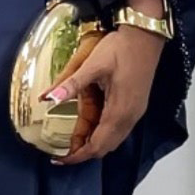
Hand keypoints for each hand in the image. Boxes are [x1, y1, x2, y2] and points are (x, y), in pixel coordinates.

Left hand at [37, 23, 164, 164]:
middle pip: (105, 147)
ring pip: (113, 140)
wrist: (146, 35)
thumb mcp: (93, 64)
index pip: (96, 146)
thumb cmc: (121, 48)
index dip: (77, 156)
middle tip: (62, 150)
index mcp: (119, 111)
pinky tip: (90, 125)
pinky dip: (102, 134)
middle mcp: (129, 117)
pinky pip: (118, 129)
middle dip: (84, 153)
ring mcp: (135, 112)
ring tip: (72, 141)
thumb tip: (48, 99)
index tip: (59, 159)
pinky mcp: (136, 105)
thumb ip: (72, 84)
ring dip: (93, 144)